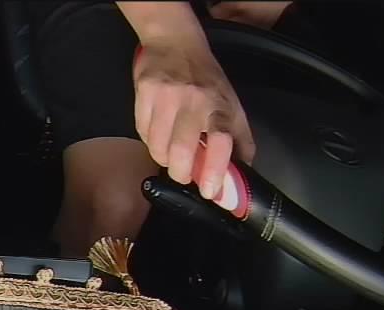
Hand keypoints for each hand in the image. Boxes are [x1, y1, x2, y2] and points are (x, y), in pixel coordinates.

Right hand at [132, 33, 256, 200]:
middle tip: (184, 174)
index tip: (210, 191)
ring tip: (170, 148)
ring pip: (157, 148)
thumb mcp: (232, 106)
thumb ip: (239, 141)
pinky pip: (142, 133)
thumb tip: (240, 177)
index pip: (221, 140)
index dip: (215, 170)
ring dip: (163, 157)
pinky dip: (149, 140)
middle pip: (181, 152)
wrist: (176, 44)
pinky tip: (158, 130)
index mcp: (221, 106)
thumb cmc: (206, 80)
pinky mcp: (144, 93)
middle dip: (181, 173)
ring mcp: (167, 97)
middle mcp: (195, 101)